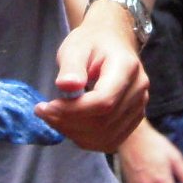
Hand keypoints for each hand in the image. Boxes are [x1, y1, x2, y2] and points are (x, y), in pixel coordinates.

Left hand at [36, 7, 147, 152]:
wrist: (110, 41)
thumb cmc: (91, 42)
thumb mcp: (75, 47)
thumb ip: (71, 67)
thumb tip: (66, 87)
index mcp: (127, 68)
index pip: (103, 101)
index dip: (73, 110)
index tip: (46, 106)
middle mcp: (138, 90)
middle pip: (104, 122)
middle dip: (68, 123)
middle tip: (43, 112)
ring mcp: (139, 107)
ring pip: (106, 137)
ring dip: (74, 134)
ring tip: (54, 118)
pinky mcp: (132, 119)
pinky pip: (110, 141)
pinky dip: (86, 139)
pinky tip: (69, 125)